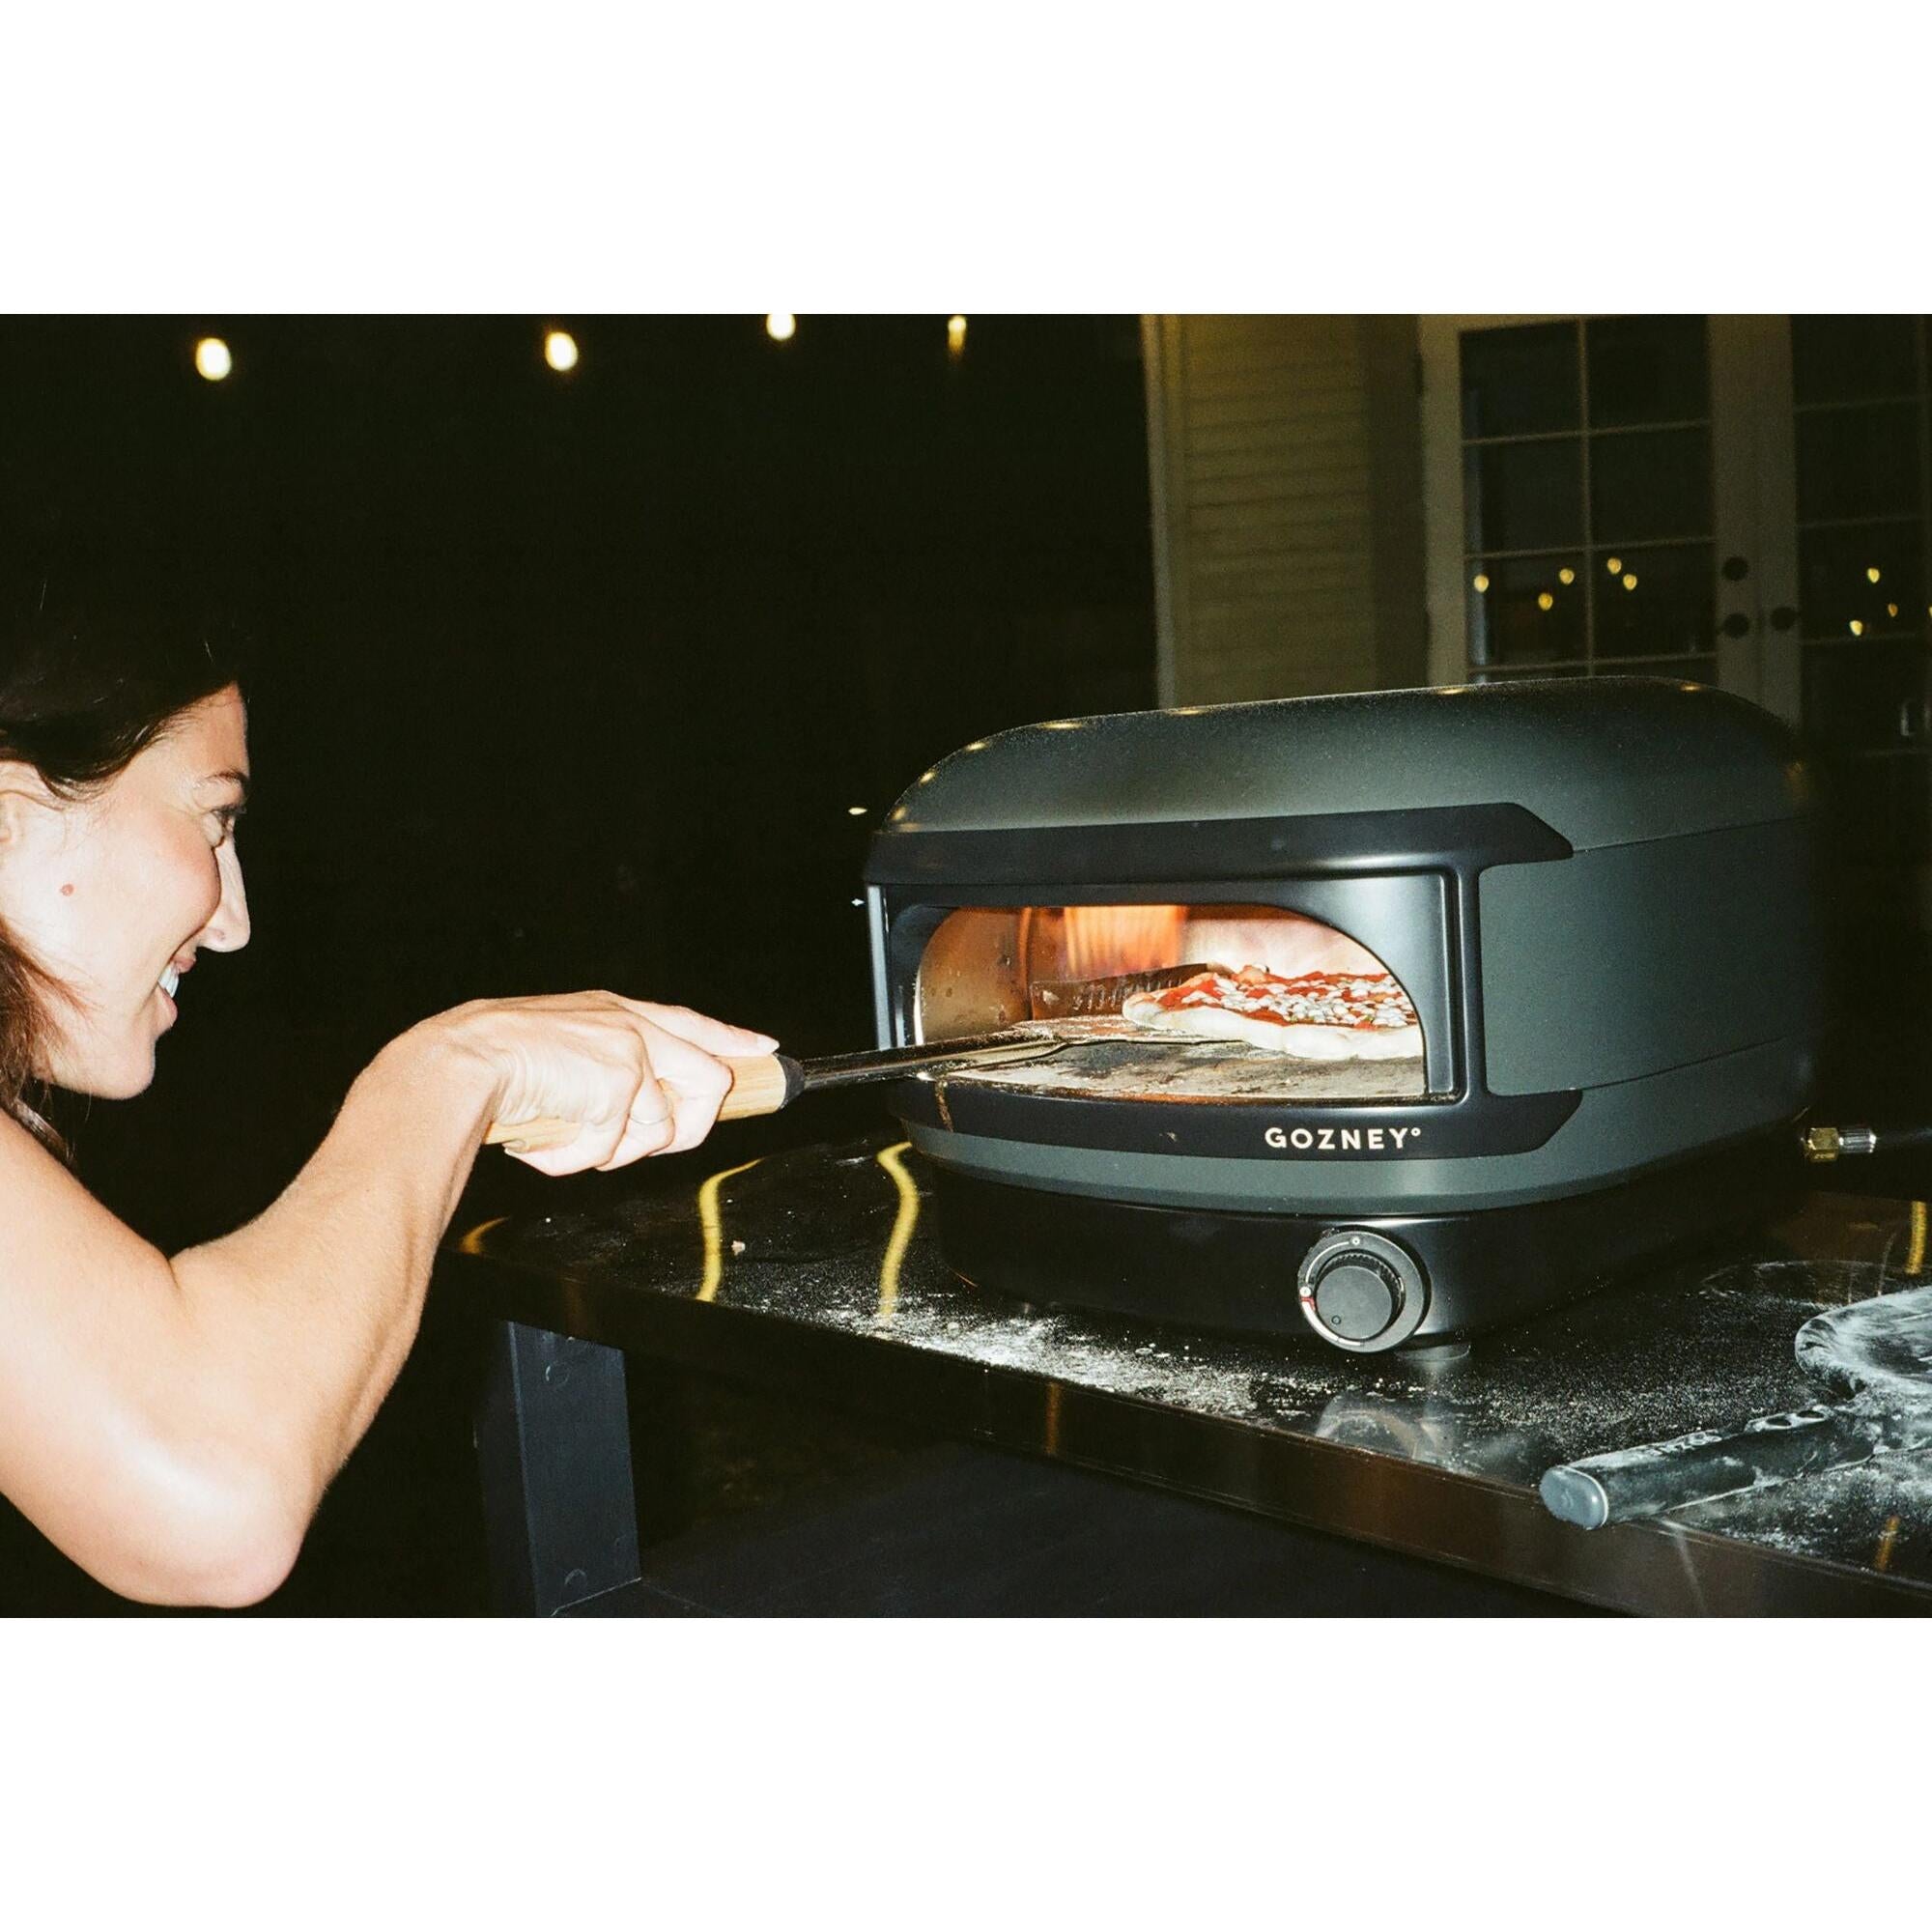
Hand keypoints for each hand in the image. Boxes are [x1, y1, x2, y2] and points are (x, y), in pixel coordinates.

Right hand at [413, 992, 778, 1175]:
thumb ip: (603, 1068)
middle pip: (709, 1085)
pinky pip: (619, 1147)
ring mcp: (632, 1051)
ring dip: (613, 1149)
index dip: (731, 1040)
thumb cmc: (493, 1064)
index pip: (691, 1024)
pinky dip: (578, 1157)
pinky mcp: (621, 1081)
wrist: (461, 1064)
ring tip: (566, 1134)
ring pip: (664, 1130)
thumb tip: (638, 1111)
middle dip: (680, 1131)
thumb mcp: (558, 1052)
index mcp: (615, 1012)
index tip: (764, 1049)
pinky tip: (546, 1138)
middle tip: (619, 1141)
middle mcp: (632, 1025)